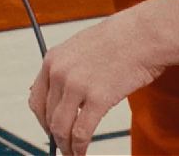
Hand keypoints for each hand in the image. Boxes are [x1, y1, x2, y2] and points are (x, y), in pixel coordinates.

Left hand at [28, 11, 164, 155]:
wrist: (142, 35)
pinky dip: (79, 149)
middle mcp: (59, 73)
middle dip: (56, 137)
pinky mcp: (97, 99)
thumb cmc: (117, 40)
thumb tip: (58, 95)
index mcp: (52, 59)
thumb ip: (65, 69)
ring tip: (73, 153)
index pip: (36, 100)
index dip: (42, 120)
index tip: (50, 129)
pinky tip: (82, 153)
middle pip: (48, 118)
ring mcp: (77, 86)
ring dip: (66, 147)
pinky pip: (81, 133)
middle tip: (64, 146)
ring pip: (61, 129)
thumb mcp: (78, 48)